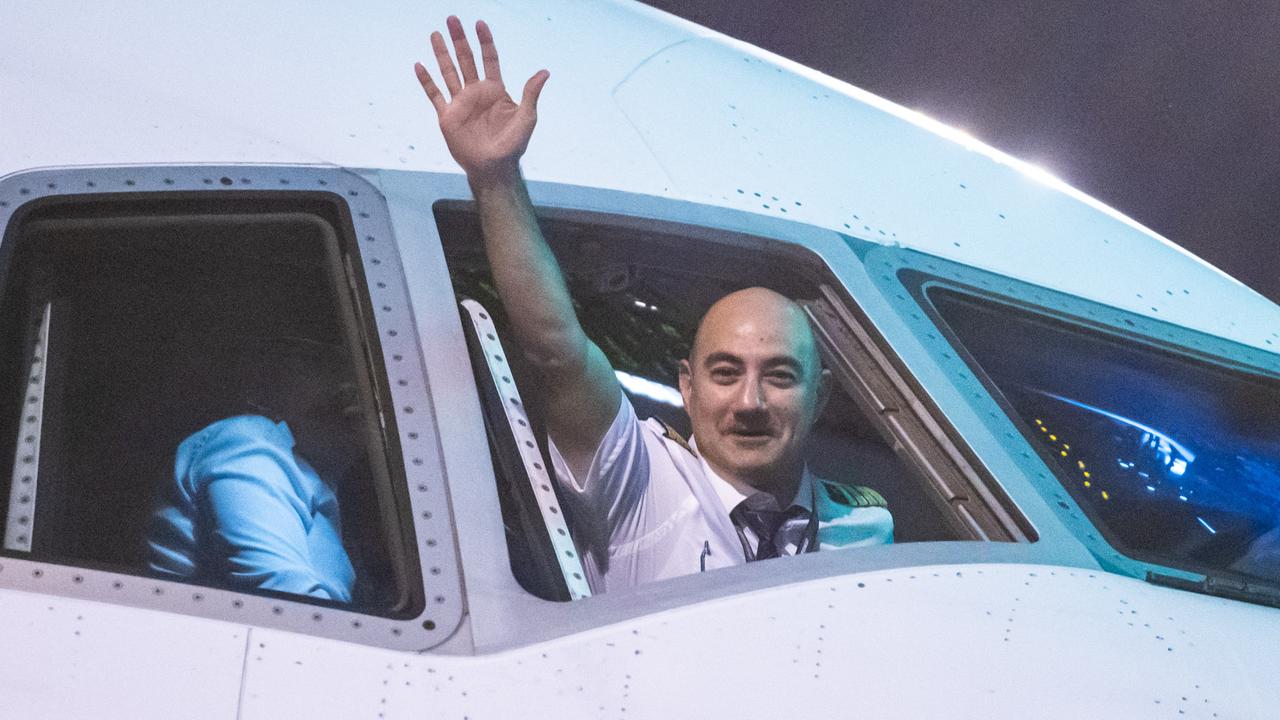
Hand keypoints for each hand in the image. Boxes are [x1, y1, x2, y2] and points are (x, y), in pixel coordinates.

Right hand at [414, 16, 549, 184]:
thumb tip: (545, 72)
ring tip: (435, 34)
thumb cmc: (513, 144)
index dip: (485, 41)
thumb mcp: (527, 117)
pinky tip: (419, 66)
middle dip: (459, 39)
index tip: (479, 24)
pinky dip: (426, 81)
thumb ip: (531, 93)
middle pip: (466, 60)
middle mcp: (476, 93)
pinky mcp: (447, 116)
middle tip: (452, 19)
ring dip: (442, 53)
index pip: (489, 59)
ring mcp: (461, 103)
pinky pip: (434, 95)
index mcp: (495, 90)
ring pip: (448, 72)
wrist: (493, 167)